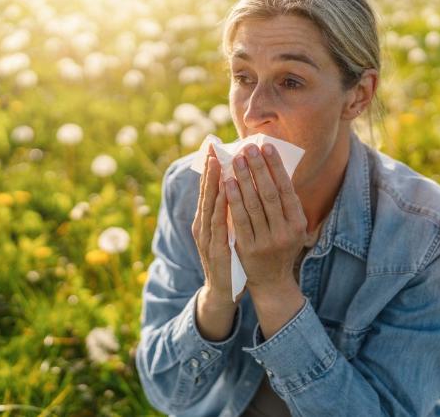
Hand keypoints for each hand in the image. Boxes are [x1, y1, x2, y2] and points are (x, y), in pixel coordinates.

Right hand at [192, 144, 246, 305]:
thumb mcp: (228, 231)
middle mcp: (202, 225)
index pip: (208, 189)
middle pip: (205, 192)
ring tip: (217, 162)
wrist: (222, 293)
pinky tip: (223, 192)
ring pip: (209, 205)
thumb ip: (229, 212)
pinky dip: (219, 206)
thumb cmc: (229, 259)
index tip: (213, 146)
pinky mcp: (214, 250)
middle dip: (209, 168)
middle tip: (211, 146)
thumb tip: (238, 187)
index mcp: (206, 220)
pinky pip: (217, 224)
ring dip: (213, 183)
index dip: (210, 168)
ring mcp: (206, 238)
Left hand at [223, 143, 307, 291]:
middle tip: (248, 148)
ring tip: (236, 160)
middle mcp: (285, 232)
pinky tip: (227, 184)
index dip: (276, 167)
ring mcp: (267, 241)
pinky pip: (240, 219)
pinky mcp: (249, 248)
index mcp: (298, 223)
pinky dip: (233, 200)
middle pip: (269, 193)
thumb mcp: (290, 227)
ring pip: (253, 204)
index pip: (286, 189)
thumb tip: (273, 168)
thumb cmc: (280, 246)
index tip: (266, 147)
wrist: (272, 282)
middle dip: (258, 168)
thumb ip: (284, 203)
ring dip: (244, 180)